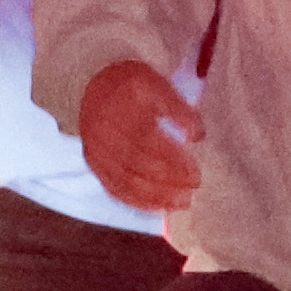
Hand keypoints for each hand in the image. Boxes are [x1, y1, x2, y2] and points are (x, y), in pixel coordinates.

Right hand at [83, 62, 203, 210]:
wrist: (98, 83)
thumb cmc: (135, 85)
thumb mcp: (158, 83)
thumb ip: (179, 108)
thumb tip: (197, 135)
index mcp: (119, 103)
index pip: (145, 136)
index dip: (171, 157)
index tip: (195, 169)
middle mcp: (101, 126)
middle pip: (134, 161)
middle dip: (168, 178)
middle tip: (194, 185)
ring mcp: (94, 147)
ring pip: (124, 179)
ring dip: (156, 195)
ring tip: (183, 201)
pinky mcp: (93, 162)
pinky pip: (113, 187)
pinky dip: (137, 201)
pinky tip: (160, 207)